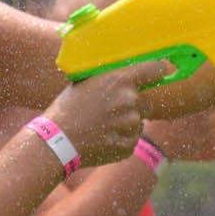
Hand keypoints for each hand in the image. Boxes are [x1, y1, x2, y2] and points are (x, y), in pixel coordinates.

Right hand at [44, 59, 169, 165]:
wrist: (57, 140)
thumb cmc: (67, 108)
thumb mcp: (85, 82)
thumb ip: (110, 78)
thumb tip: (125, 73)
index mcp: (120, 79)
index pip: (156, 70)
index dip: (157, 72)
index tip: (157, 75)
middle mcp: (130, 101)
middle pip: (145, 102)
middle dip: (132, 105)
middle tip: (109, 110)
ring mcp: (131, 125)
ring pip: (137, 122)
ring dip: (125, 124)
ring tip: (101, 126)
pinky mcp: (129, 145)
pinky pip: (131, 139)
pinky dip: (120, 139)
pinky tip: (101, 138)